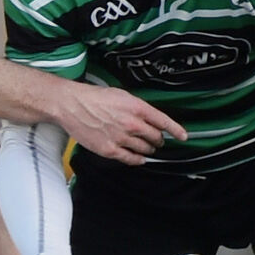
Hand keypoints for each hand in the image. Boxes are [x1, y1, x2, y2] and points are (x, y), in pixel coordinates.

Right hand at [57, 81, 186, 167]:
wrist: (72, 105)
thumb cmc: (94, 98)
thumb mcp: (122, 95)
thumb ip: (138, 107)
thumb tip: (150, 118)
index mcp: (136, 107)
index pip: (163, 121)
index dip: (176, 130)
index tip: (183, 136)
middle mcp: (132, 124)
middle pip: (156, 137)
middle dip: (158, 139)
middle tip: (156, 139)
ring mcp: (121, 138)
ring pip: (145, 149)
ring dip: (149, 149)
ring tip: (146, 147)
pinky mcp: (110, 150)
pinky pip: (131, 159)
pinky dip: (138, 159)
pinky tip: (139, 158)